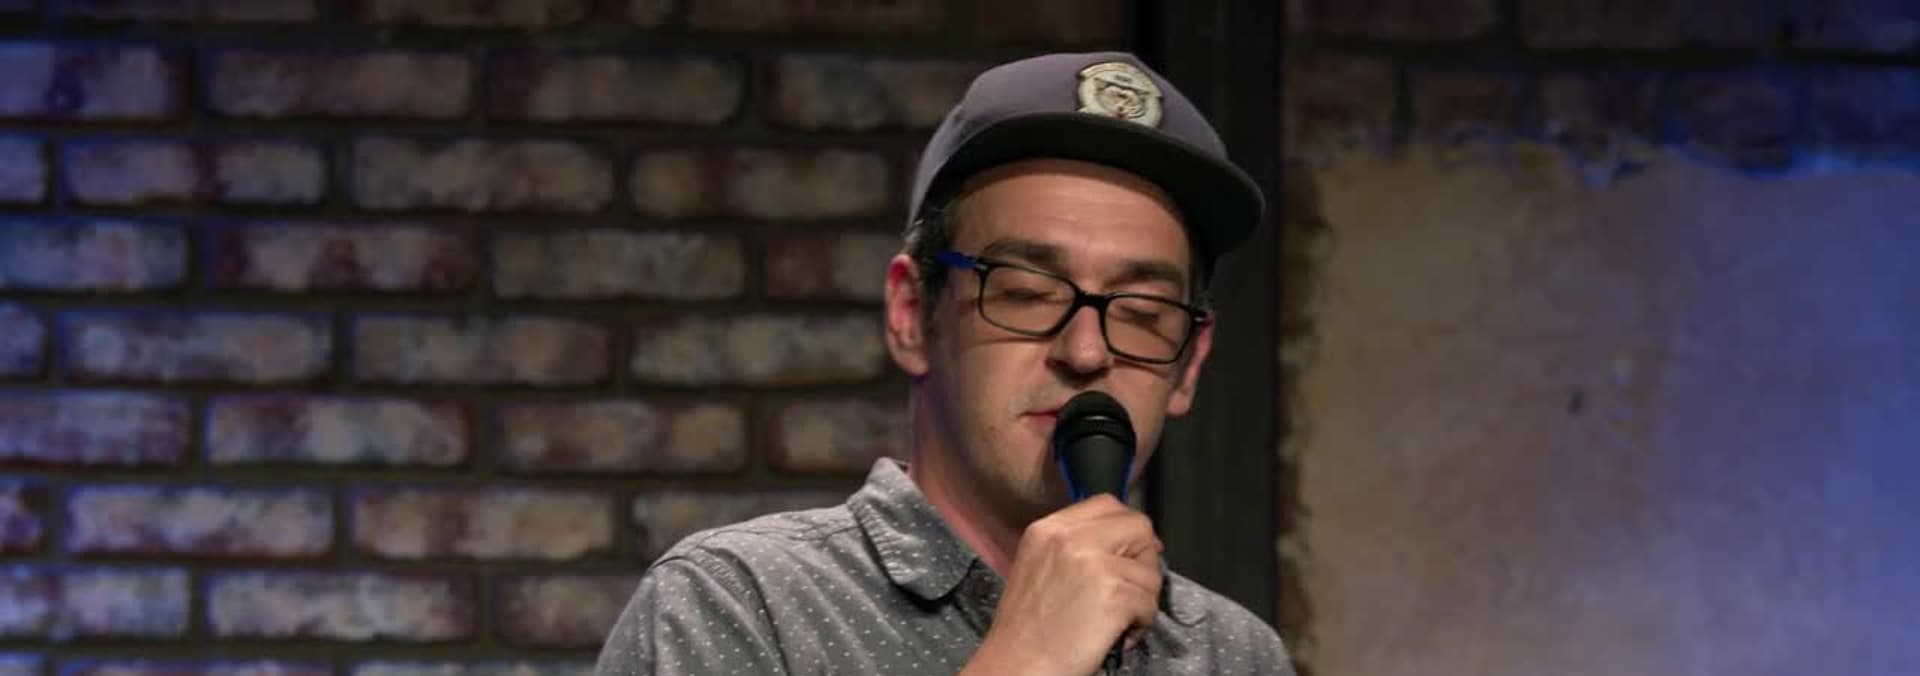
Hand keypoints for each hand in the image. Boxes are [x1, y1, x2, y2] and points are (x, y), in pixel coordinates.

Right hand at [960, 495, 1162, 675]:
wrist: (1016, 667)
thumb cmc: (1026, 631)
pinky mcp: (1113, 593)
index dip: (1125, 531)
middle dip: (1142, 559)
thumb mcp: (1037, 567)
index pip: (1107, 505)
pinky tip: (1116, 635)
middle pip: (1138, 527)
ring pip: (1150, 570)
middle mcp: (1069, 537)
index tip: (1127, 556)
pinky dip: (1141, 624)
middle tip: (1128, 590)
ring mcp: (1093, 563)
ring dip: (1142, 599)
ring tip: (1116, 621)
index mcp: (1047, 528)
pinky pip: (1150, 602)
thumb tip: (1124, 545)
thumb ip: (1074, 547)